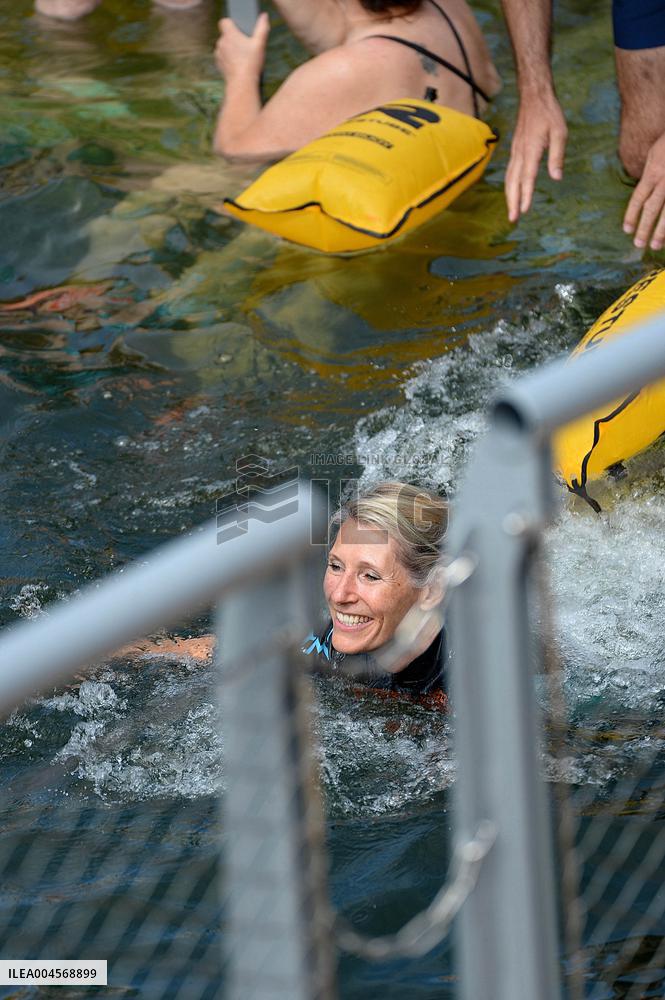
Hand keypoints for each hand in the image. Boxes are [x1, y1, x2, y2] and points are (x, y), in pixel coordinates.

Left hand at [214, 11, 269, 81]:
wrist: (241, 84)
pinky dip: (228, 59)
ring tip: (242, 56)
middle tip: (245, 46)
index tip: (239, 30)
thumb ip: (262, 28)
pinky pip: (222, 57)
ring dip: (230, 49)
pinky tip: (238, 65)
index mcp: (229, 34)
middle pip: (226, 35)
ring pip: (224, 47)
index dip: (231, 24)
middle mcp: (221, 42)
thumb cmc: (251, 63)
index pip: (224, 22)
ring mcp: (218, 54)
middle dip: (233, 38)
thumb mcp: (260, 44)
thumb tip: (264, 16)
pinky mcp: (218, 65)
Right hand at [505, 91, 567, 222]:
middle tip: (513, 219)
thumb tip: (557, 178)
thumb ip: (557, 156)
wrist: (534, 97)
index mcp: (531, 150)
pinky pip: (510, 171)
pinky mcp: (515, 150)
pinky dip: (509, 185)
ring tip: (512, 211)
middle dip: (513, 202)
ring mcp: (516, 151)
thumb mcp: (560, 132)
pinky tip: (511, 192)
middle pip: (513, 182)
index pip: (527, 177)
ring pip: (509, 178)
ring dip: (509, 196)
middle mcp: (520, 153)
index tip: (524, 211)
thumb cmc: (550, 113)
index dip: (526, 195)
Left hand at [623, 132, 664, 250]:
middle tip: (639, 245)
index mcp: (653, 172)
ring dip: (661, 231)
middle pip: (652, 208)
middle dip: (645, 228)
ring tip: (655, 246)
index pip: (639, 197)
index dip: (631, 215)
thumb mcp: (654, 154)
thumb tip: (643, 191)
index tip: (626, 230)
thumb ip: (649, 174)